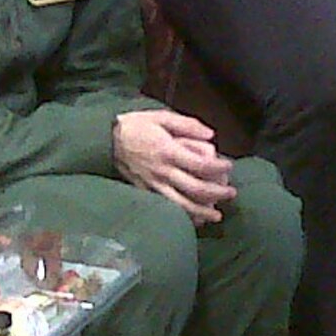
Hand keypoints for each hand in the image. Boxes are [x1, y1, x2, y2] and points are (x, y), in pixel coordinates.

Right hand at [111, 109, 236, 224]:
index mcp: (168, 151)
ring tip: (217, 216)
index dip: (219, 168)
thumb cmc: (134, 126)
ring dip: (202, 212)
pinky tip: (193, 218)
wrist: (104, 139)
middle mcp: (163, 171)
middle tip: (231, 194)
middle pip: (196, 188)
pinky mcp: (144, 192)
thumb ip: (187, 125)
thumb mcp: (160, 116)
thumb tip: (211, 135)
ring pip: (182, 204)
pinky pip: (166, 207)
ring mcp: (153, 184)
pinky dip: (182, 216)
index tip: (229, 166)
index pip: (201, 165)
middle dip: (218, 194)